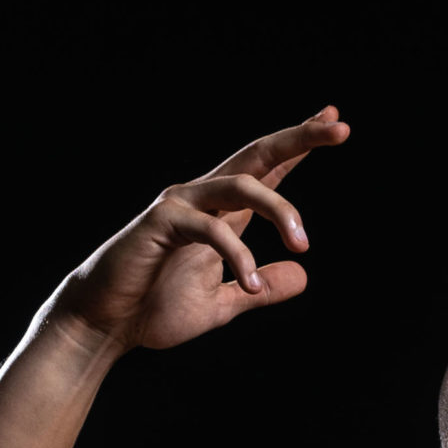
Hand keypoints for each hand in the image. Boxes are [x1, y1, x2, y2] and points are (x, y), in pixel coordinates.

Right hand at [51, 110, 349, 353]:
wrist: (106, 325)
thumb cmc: (154, 308)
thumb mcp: (223, 303)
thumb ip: (261, 286)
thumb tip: (303, 275)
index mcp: (223, 213)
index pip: (268, 171)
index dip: (300, 146)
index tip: (337, 123)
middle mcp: (204, 197)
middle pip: (258, 156)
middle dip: (299, 139)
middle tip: (340, 127)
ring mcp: (180, 205)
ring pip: (241, 186)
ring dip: (279, 210)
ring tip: (303, 244)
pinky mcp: (160, 223)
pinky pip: (210, 229)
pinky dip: (238, 256)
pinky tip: (252, 286)